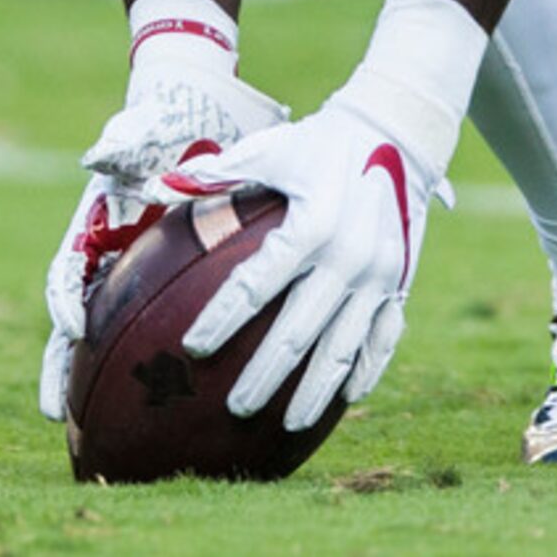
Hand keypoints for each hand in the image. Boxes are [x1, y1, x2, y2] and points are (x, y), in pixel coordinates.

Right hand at [38, 68, 284, 420]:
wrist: (197, 110)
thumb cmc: (166, 117)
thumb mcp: (146, 124)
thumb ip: (123, 141)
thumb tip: (100, 156)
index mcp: (93, 226)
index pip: (66, 272)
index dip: (63, 300)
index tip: (72, 328)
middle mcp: (109, 257)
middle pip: (78, 320)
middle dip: (63, 367)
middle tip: (56, 412)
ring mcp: (139, 272)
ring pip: (120, 335)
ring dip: (110, 378)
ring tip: (112, 425)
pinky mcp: (173, 277)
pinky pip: (170, 323)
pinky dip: (176, 358)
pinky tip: (202, 394)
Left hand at [160, 89, 454, 430]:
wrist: (396, 132)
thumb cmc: (319, 143)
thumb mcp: (269, 148)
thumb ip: (216, 173)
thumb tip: (155, 187)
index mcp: (310, 226)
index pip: (254, 285)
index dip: (221, 319)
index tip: (193, 348)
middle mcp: (348, 258)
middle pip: (297, 331)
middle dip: (264, 374)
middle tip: (236, 407)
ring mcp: (379, 276)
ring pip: (343, 347)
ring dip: (315, 390)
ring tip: (289, 424)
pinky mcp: (400, 282)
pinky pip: (384, 338)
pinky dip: (365, 370)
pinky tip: (345, 398)